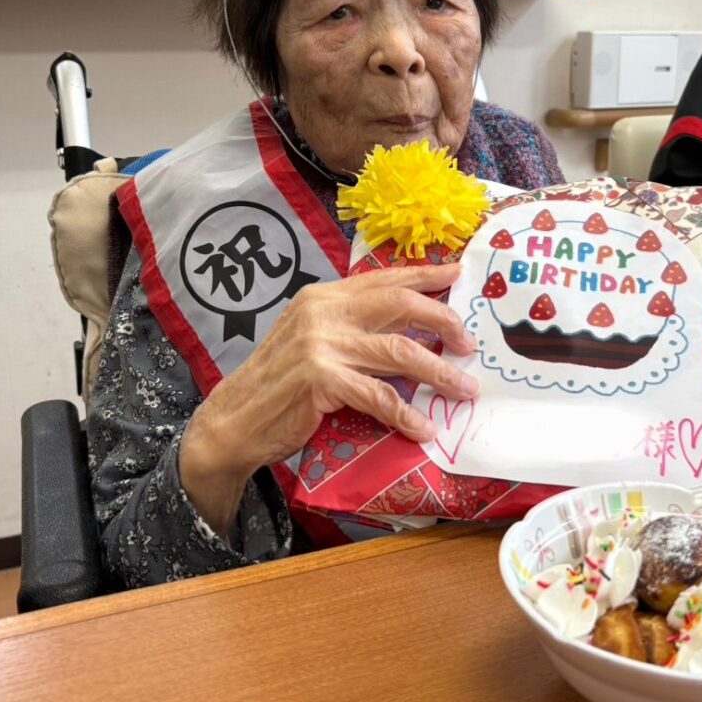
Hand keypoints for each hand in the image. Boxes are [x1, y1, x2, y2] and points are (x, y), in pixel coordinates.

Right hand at [180, 264, 476, 533]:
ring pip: (398, 351)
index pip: (383, 279)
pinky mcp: (320, 379)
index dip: (424, 275)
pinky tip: (423, 427)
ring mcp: (320, 344)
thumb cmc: (279, 383)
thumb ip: (350, 325)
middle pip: (399, 305)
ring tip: (464, 389)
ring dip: (438, 372)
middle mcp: (322, 311)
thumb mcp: (311, 338)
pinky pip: (378, 396)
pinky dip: (405, 413)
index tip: (457, 274)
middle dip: (442, 320)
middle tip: (468, 342)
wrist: (233, 420)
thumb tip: (408, 327)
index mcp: (323, 296)